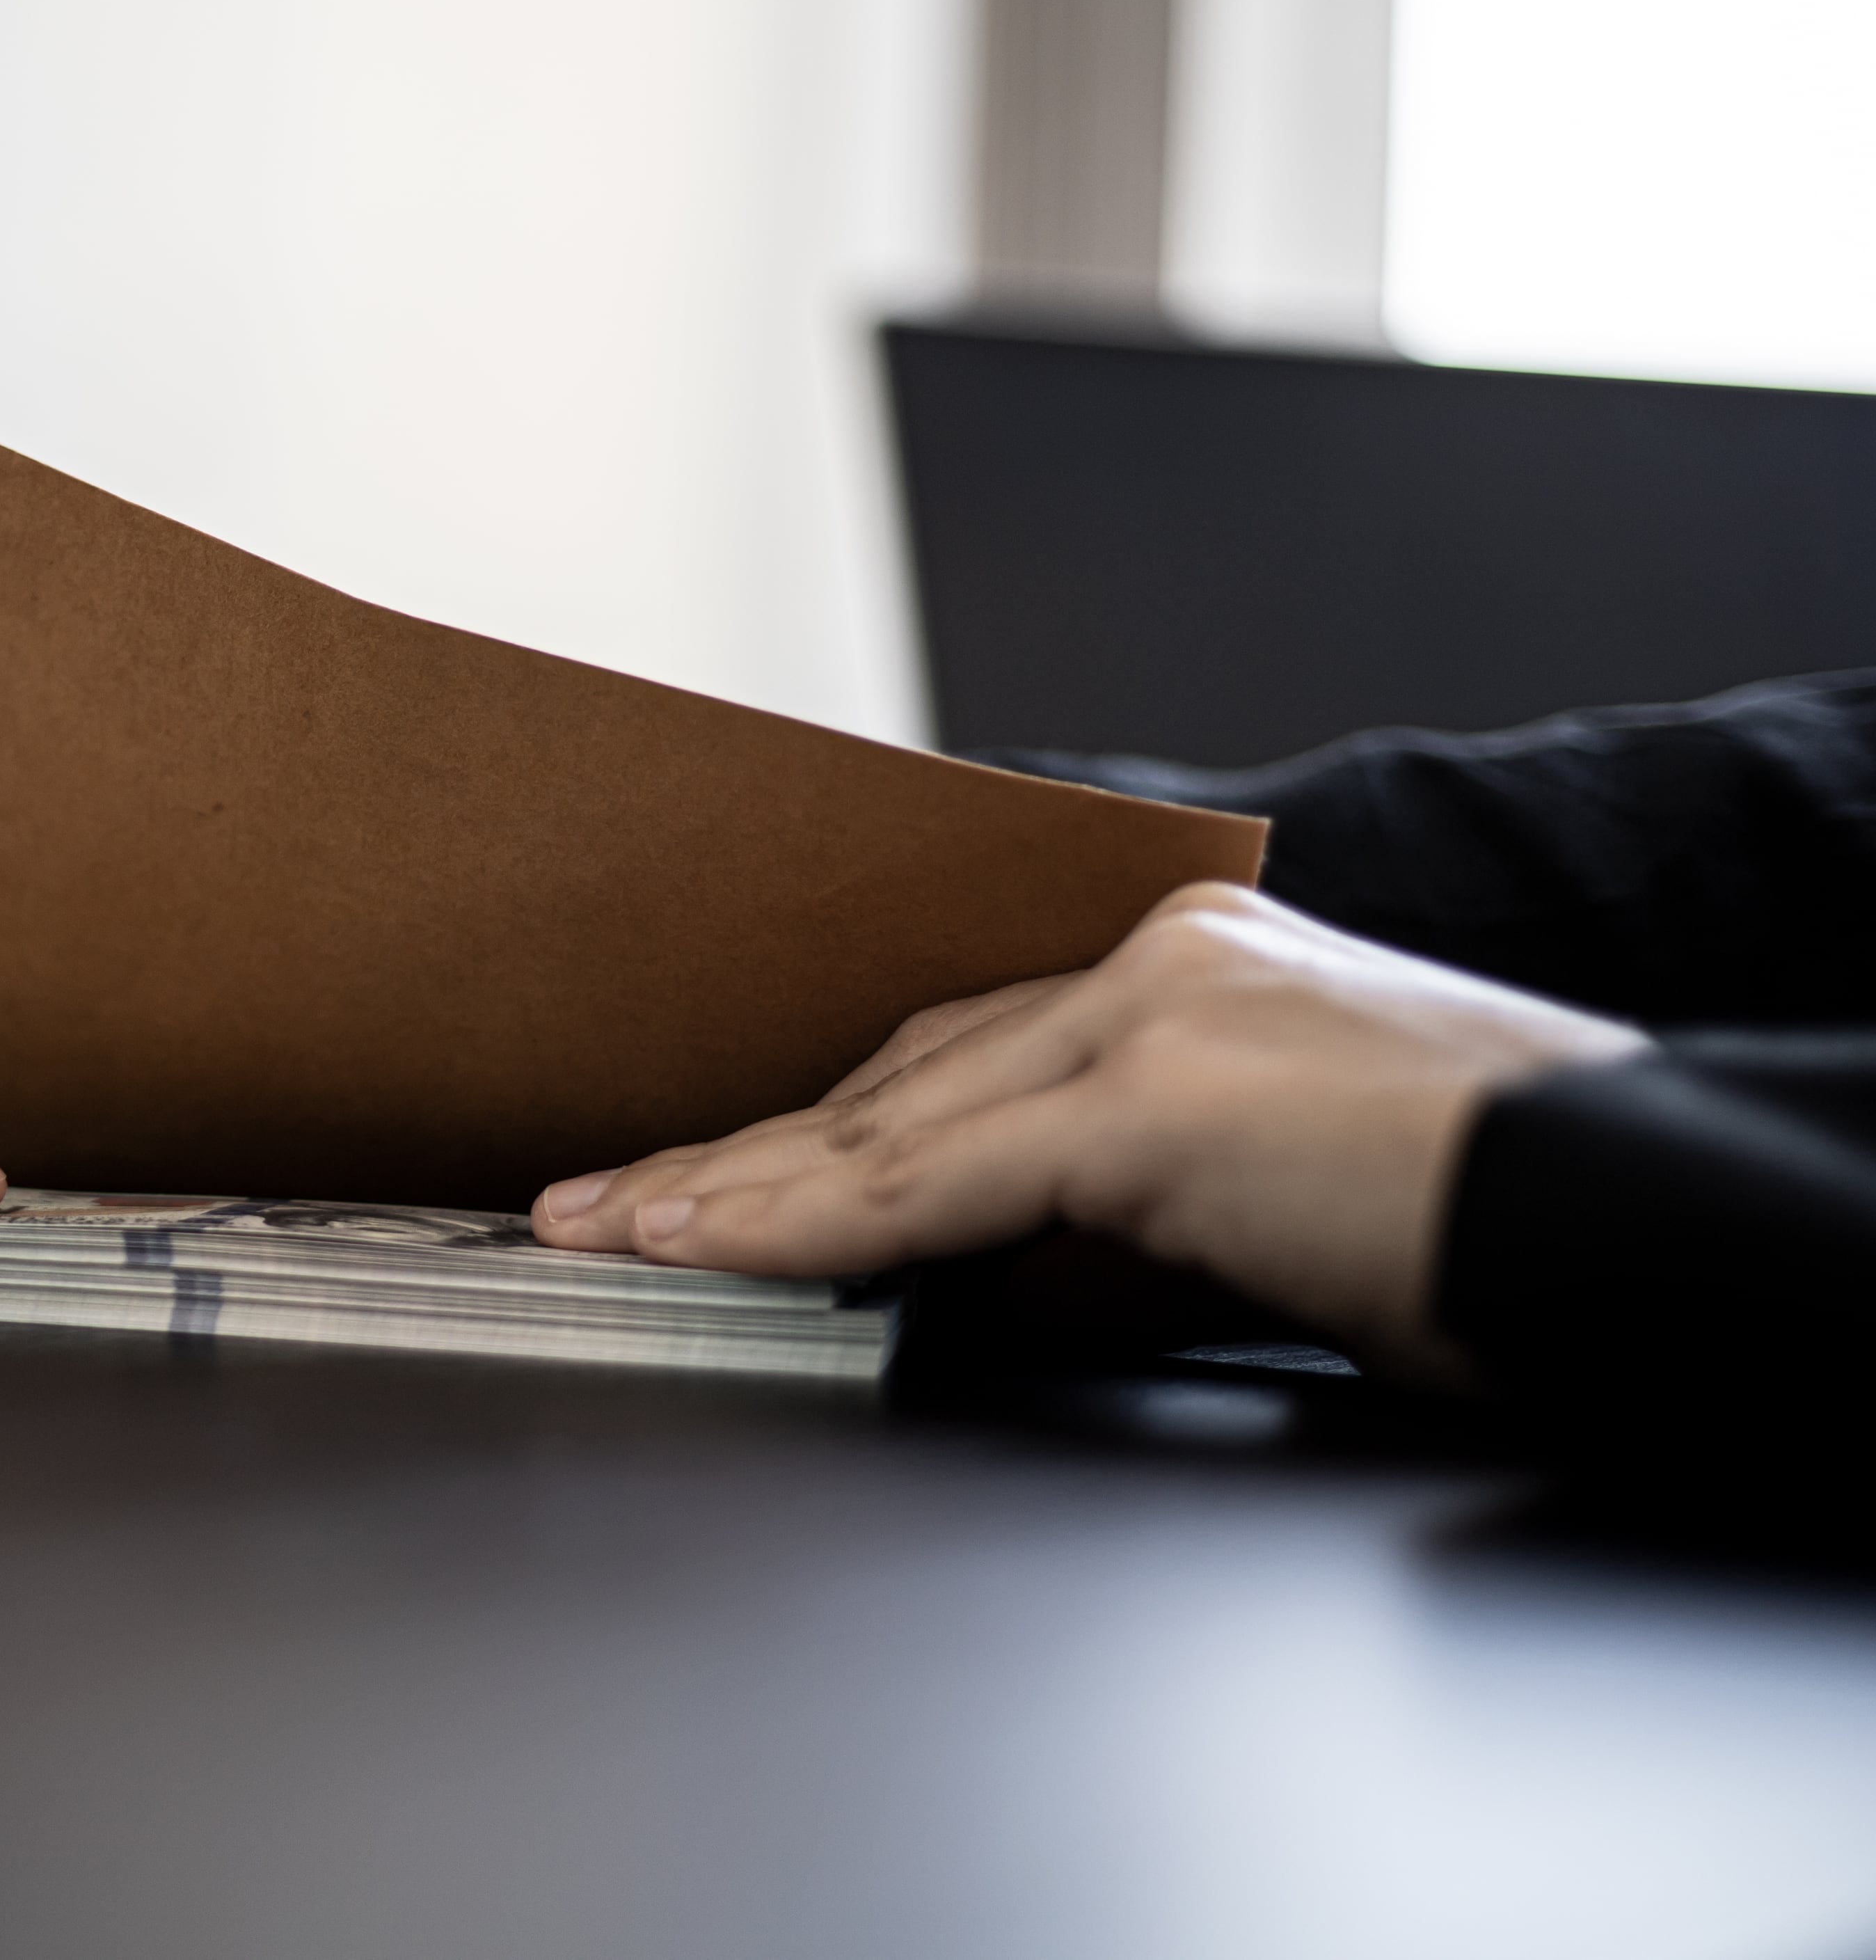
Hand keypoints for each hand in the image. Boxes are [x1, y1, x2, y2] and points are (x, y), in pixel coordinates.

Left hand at [530, 884, 1647, 1370]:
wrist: (1628, 1211)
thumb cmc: (1475, 1226)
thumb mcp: (1257, 1204)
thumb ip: (1121, 1203)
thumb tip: (989, 1260)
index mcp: (1182, 970)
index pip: (947, 1059)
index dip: (808, 1131)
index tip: (693, 1182)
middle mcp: (1155, 960)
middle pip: (890, 1078)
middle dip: (732, 1155)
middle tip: (591, 1206)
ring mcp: (1156, 1011)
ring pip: (882, 1121)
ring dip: (724, 1186)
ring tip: (601, 1232)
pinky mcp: (1161, 1093)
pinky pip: (931, 1177)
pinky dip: (801, 1221)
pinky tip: (702, 1245)